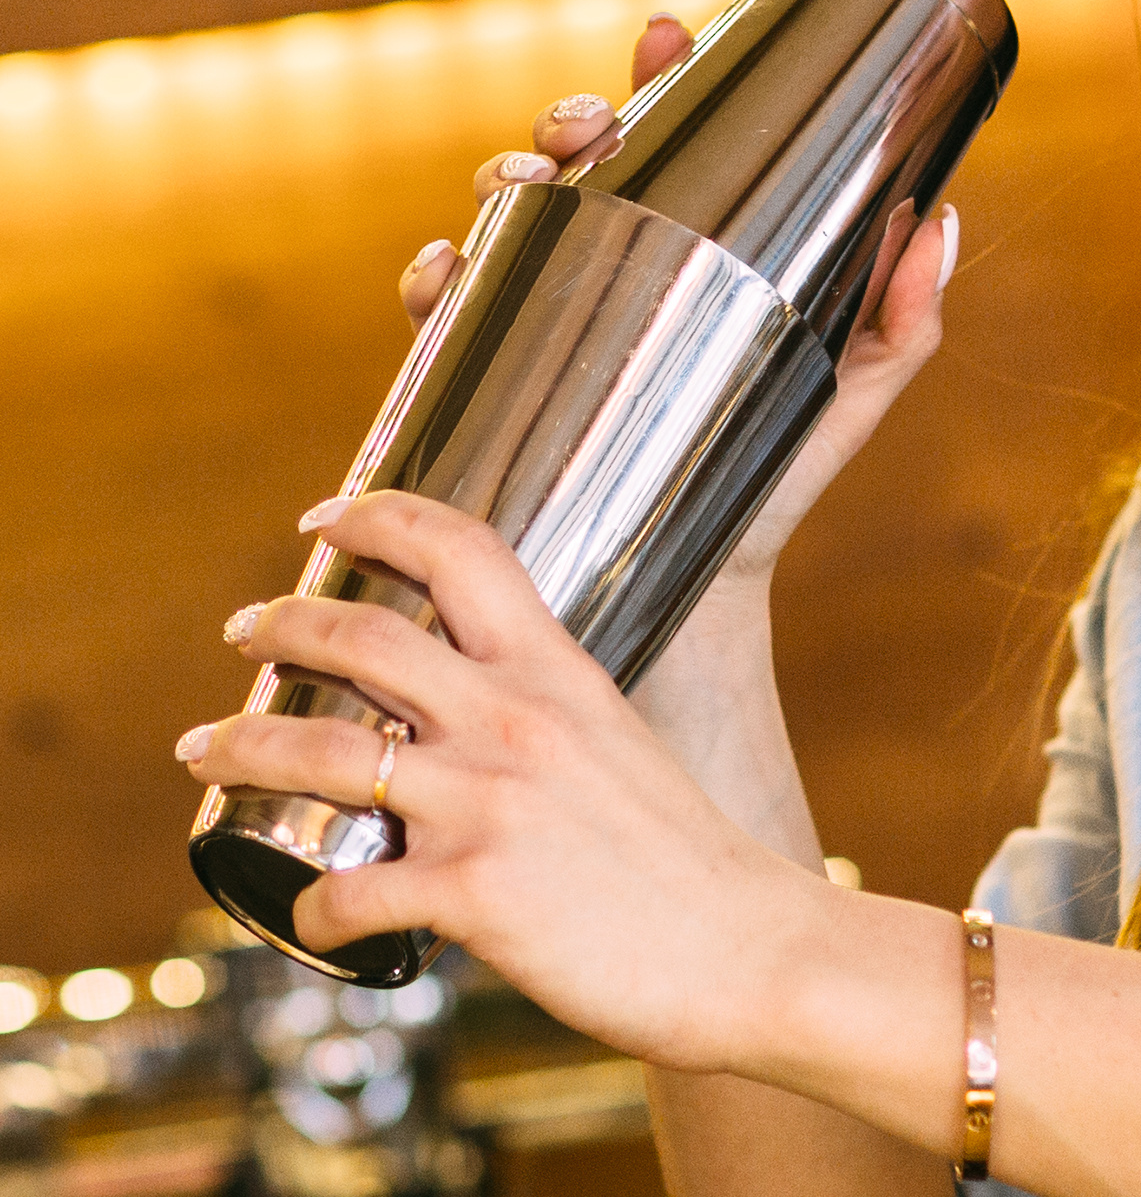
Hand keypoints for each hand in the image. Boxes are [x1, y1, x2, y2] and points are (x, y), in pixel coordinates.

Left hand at [183, 490, 818, 1070]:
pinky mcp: (477, 893)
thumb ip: (543, 713)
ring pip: (323, 752)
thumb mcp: (615, 738)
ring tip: (205, 748)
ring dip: (243, 746)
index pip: (458, 546)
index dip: (378, 515)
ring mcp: (489, 804)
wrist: (748, 950)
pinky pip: (354, 892)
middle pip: (360, 635)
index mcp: (554, 669)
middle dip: (279, 622)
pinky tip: (306, 915)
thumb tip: (469, 720)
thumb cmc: (683, 852)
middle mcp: (513, 719)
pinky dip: (313, 907)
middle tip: (243, 630)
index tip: (327, 516)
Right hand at [397, 13, 957, 589]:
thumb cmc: (770, 486)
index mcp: (684, 262)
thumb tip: (940, 222)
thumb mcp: (844, 397)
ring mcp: (543, 325)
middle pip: (571, 165)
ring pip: (500, 219)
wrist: (697, 593)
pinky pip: (445, 313)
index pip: (665, 149)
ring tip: (525, 183)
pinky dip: (434, 276)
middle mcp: (605, 278)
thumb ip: (898, 324)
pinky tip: (449, 270)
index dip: (658, 76)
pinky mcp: (490, 383)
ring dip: (498, 176)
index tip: (667, 29)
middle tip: (588, 125)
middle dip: (567, 117)